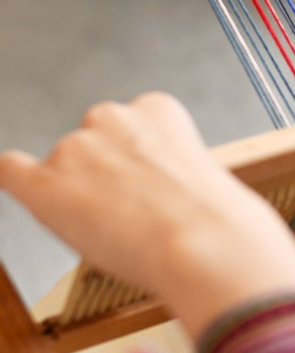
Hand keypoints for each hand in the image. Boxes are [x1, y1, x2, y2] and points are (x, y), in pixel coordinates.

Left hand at [0, 93, 294, 333]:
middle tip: (131, 211)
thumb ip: (169, 168)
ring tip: (113, 230)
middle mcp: (111, 117)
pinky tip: (27, 189)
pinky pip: (12, 171)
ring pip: (62, 167)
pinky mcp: (45, 185)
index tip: (151, 184)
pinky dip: (19, 180)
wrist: (206, 244)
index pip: (133, 123)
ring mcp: (75, 149)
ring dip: (78, 191)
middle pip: (93, 141)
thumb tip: (153, 194)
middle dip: (104, 171)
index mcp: (158, 109)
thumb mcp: (204, 174)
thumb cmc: (216, 220)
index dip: (139, 160)